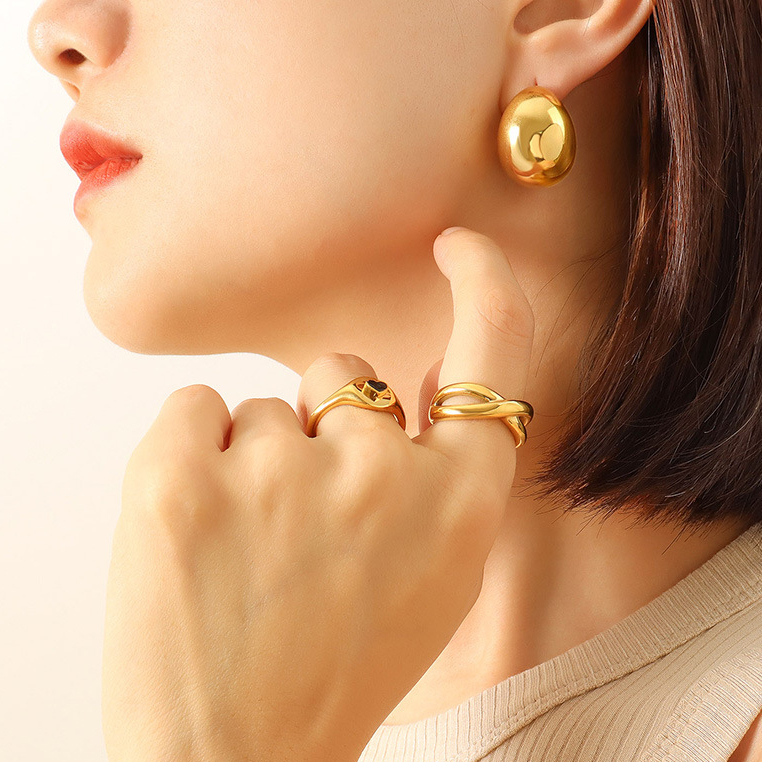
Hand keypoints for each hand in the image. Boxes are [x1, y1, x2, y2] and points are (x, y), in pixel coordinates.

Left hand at [102, 227, 535, 761]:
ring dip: (253, 460)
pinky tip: (197, 532)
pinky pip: (193, 409)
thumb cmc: (335, 662)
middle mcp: (380, 474)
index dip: (485, 286)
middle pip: (341, 374)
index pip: (494, 354)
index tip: (459, 247)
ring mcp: (280, 472)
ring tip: (246, 551)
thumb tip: (415, 384)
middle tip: (300, 520)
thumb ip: (437, 476)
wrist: (235, 758)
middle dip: (320, 424)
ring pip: (263, 406)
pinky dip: (189, 456)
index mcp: (457, 503)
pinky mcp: (180, 480)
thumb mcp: (430, 574)